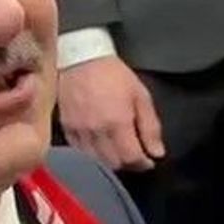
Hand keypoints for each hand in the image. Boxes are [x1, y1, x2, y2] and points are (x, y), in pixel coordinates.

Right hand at [58, 56, 164, 170]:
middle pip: (114, 164)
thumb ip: (150, 127)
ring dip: (110, 161)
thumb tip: (156, 152)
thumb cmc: (113, 74)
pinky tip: (100, 145)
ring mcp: (79, 132)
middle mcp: (97, 132)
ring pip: (97, 162)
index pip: (132, 159)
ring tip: (118, 151)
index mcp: (117, 123)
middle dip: (128, 164)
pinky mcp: (67, 129)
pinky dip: (93, 155)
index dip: (143, 164)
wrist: (80, 59)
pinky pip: (80, 153)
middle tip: (135, 154)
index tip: (149, 160)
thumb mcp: (141, 96)